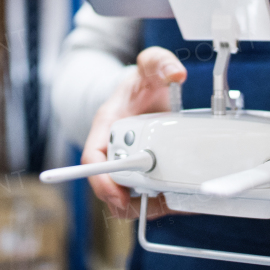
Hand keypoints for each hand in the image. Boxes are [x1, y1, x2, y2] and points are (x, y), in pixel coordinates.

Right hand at [82, 47, 185, 219]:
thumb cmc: (143, 81)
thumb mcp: (150, 65)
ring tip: (170, 204)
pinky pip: (141, 195)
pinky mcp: (140, 170)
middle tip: (155, 204)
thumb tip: (176, 73)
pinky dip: (156, 204)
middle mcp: (111, 147)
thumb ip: (160, 63)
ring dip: (143, 207)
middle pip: (108, 184)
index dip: (101, 180)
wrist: (147, 88)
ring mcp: (125, 161)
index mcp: (106, 124)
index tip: (118, 196)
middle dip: (126, 202)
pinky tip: (176, 201)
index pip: (92, 157)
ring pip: (124, 196)